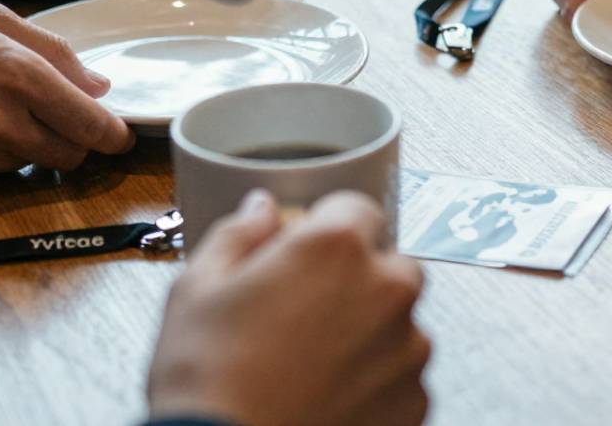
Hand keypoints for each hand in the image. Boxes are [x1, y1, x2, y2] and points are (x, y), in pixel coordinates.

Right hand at [0, 2, 132, 190]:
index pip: (93, 125)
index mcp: (21, 77)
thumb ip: (53, 51)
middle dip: (75, 139)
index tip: (119, 134)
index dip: (114, 134)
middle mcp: (6, 124)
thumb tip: (99, 86)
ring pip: (34, 163)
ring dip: (32, 144)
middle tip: (57, 116)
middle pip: (72, 154)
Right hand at [148, 190, 429, 425]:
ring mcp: (408, 350)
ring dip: (366, 331)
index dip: (324, 227)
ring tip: (308, 361)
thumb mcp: (197, 288)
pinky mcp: (414, 402)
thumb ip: (238, 234)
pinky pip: (401, 374)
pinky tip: (326, 391)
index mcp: (337, 247)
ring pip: (398, 322)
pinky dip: (375, 379)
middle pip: (386, 264)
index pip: (356, 208)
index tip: (304, 249)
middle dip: (353, 279)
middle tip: (301, 311)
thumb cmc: (209, 383)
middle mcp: (386, 291)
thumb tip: (260, 212)